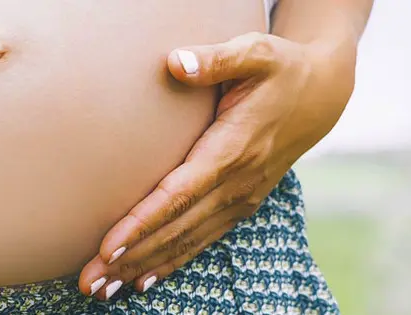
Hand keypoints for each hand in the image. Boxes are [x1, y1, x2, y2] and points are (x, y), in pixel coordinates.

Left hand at [77, 32, 356, 298]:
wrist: (322, 94)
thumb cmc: (282, 68)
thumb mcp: (257, 51)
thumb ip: (216, 59)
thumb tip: (176, 62)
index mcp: (234, 148)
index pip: (179, 194)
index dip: (143, 222)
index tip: (108, 246)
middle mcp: (238, 182)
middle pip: (176, 229)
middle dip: (131, 258)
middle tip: (88, 281)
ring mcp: (241, 198)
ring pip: (186, 242)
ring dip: (143, 267)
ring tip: (102, 289)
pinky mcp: (242, 204)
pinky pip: (202, 241)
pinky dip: (172, 263)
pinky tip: (141, 282)